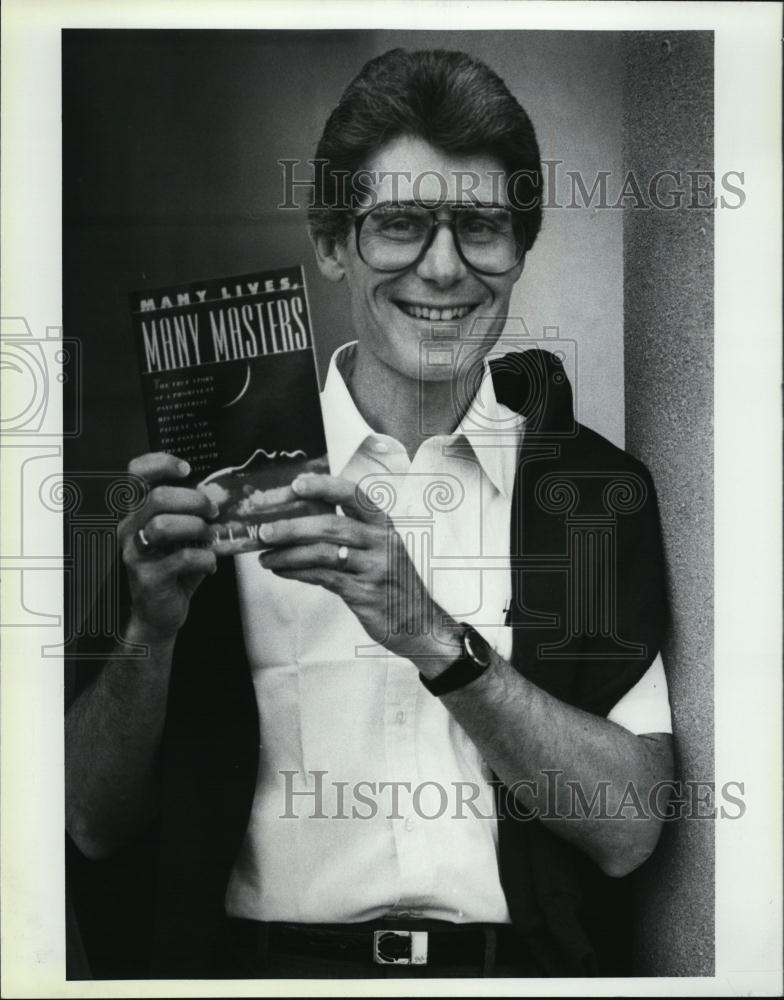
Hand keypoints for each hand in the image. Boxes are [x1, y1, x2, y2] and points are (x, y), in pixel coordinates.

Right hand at [119, 452, 218, 641]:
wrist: (159, 612)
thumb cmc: (173, 569)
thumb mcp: (183, 536)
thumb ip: (195, 514)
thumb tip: (221, 495)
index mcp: (137, 512)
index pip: (135, 474)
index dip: (160, 463)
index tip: (187, 469)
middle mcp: (129, 528)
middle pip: (156, 497)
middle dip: (193, 500)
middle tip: (212, 512)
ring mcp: (134, 553)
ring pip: (163, 526)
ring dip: (196, 528)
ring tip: (209, 537)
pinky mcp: (147, 578)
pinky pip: (181, 559)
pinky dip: (204, 559)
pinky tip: (210, 565)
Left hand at [257, 472, 458, 662]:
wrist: (419, 622)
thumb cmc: (391, 581)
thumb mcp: (377, 549)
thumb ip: (346, 533)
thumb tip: (297, 520)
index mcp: (382, 524)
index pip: (353, 495)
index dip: (324, 486)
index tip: (296, 483)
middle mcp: (381, 541)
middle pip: (331, 525)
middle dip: (292, 527)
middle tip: (264, 531)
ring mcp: (374, 567)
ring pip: (324, 553)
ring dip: (288, 553)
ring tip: (264, 556)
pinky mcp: (365, 593)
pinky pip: (324, 577)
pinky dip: (297, 572)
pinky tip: (281, 570)